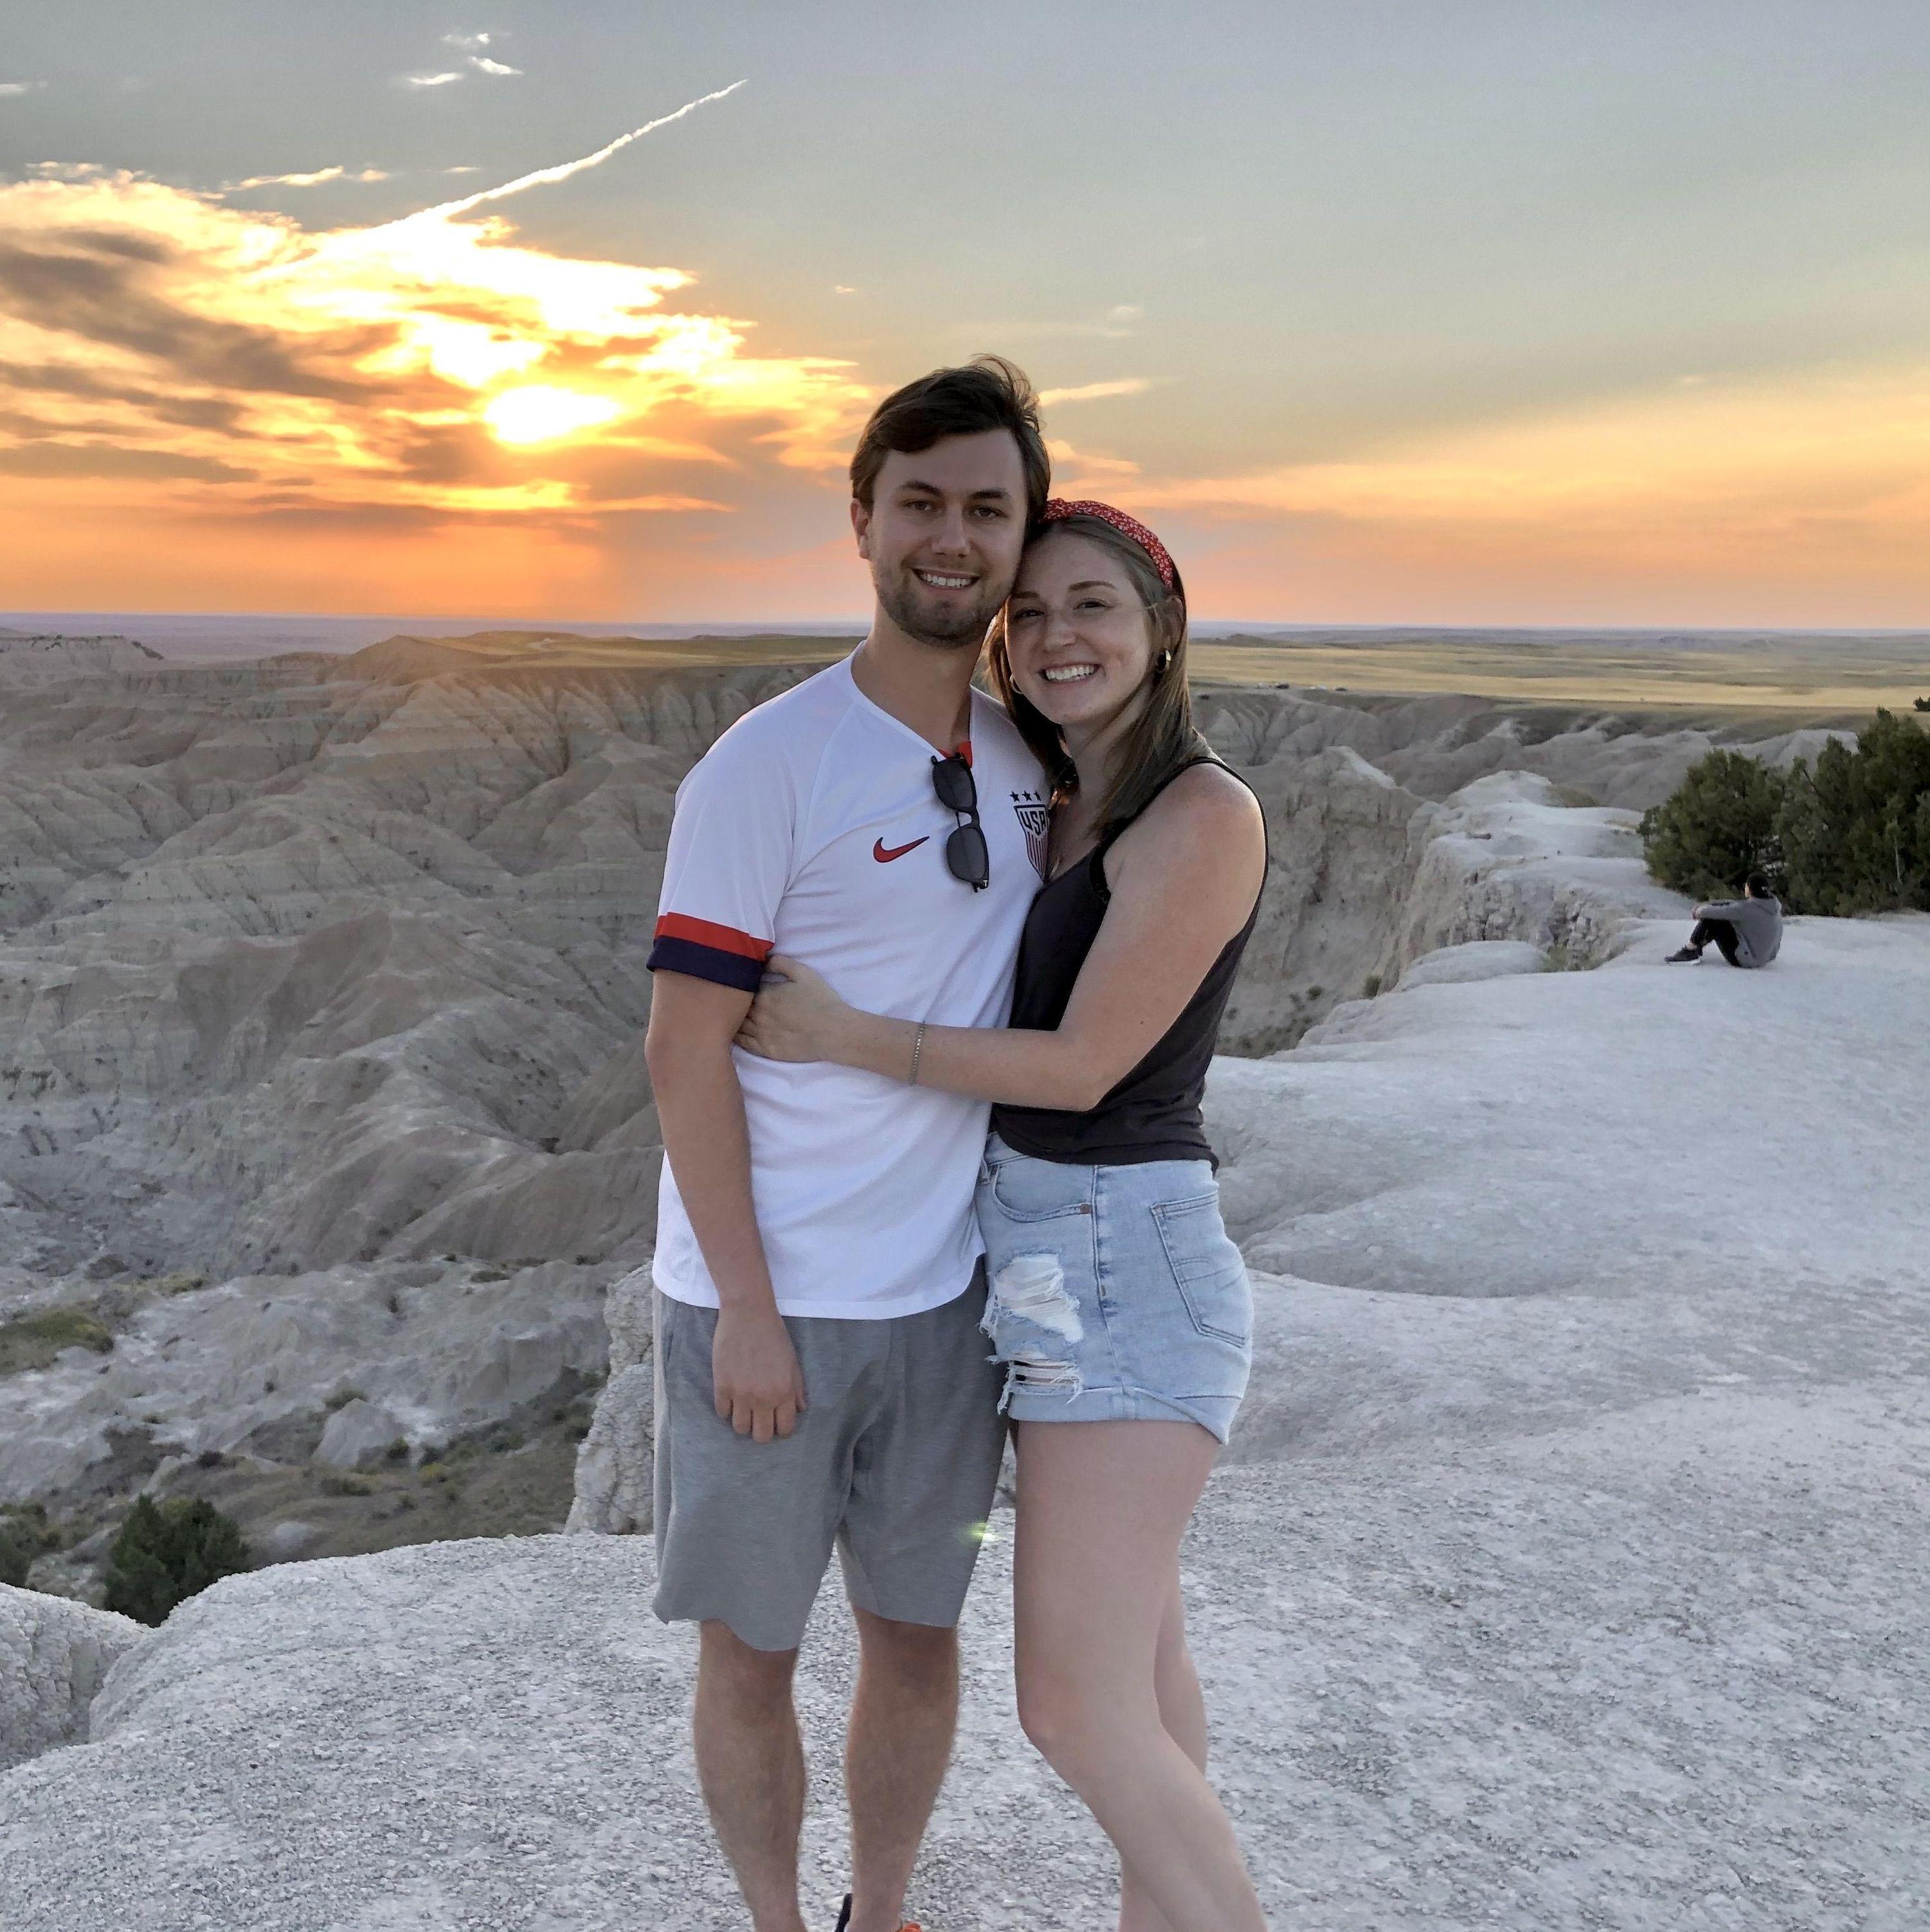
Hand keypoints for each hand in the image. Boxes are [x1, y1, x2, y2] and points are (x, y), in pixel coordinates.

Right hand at [711, 1305, 806, 1441]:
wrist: (748, 1313)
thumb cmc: (774, 1334)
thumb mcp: (793, 1361)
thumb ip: (797, 1388)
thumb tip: (799, 1409)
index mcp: (784, 1392)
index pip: (785, 1428)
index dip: (782, 1428)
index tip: (777, 1421)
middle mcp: (763, 1398)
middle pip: (762, 1436)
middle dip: (763, 1431)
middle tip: (760, 1418)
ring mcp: (741, 1394)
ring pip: (740, 1429)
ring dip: (744, 1422)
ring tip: (745, 1409)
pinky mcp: (721, 1386)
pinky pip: (722, 1412)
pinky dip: (727, 1409)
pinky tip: (732, 1397)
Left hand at [734, 954, 850, 1062]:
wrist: (834, 1031)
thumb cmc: (820, 1000)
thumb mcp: (803, 973)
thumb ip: (779, 963)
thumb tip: (762, 959)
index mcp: (764, 995)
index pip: (742, 989)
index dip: (742, 986)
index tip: (742, 985)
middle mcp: (758, 1015)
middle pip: (737, 1007)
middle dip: (735, 1002)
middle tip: (734, 999)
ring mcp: (760, 1034)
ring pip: (737, 1024)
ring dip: (733, 1018)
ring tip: (733, 1014)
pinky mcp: (765, 1050)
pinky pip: (742, 1042)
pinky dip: (736, 1035)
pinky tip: (735, 1030)